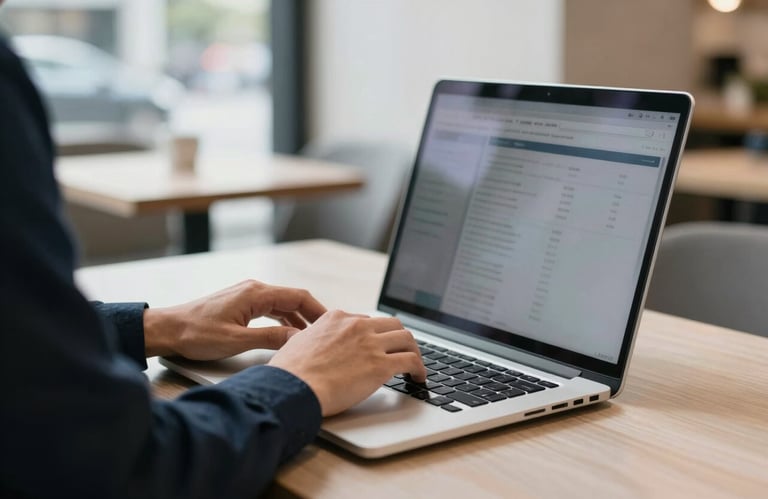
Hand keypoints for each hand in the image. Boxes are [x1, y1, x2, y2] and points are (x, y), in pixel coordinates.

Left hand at [143, 280, 326, 359]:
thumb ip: (271, 339)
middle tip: (327, 334)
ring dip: (298, 320)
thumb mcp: (236, 341)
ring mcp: (247, 296)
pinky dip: (283, 321)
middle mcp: (254, 289)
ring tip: (312, 338)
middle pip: (293, 299)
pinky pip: (270, 309)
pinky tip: (289, 335)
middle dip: (312, 316)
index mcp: (256, 293)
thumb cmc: (196, 334)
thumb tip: (299, 341)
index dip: (318, 311)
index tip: (332, 325)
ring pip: (282, 305)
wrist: (168, 330)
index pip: (298, 297)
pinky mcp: (241, 304)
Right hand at [268, 310, 425, 416]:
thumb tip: (303, 342)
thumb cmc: (289, 373)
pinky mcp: (381, 365)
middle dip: (399, 337)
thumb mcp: (294, 342)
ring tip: (415, 365)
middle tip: (402, 351)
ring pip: (406, 338)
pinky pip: (411, 361)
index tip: (377, 345)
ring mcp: (370, 344)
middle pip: (391, 323)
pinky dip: (420, 369)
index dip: (374, 334)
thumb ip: (307, 338)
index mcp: (336, 318)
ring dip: (414, 351)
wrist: (293, 387)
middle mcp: (356, 325)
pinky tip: (419, 378)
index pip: (365, 320)